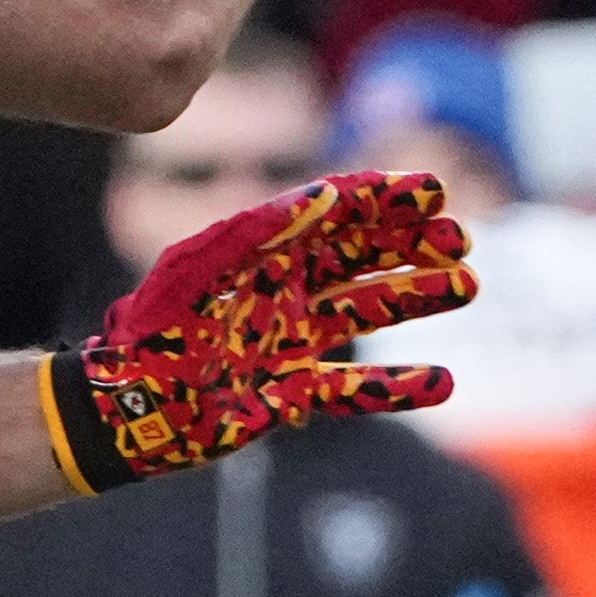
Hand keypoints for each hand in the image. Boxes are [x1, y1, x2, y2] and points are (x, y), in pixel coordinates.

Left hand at [47, 166, 475, 490]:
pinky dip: (398, 388)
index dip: (383, 199)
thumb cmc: (155, 327)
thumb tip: (325, 195)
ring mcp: (293, 340)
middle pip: (362, 258)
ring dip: (417, 299)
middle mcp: (285, 289)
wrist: (129, 405)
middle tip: (461, 239)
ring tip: (466, 286)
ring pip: (368, 312)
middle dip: (413, 245)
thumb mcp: (203, 265)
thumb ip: (261, 230)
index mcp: (263, 251)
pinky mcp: (293, 393)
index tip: (430, 191)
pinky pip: (356, 389)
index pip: (333, 214)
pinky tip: (442, 383)